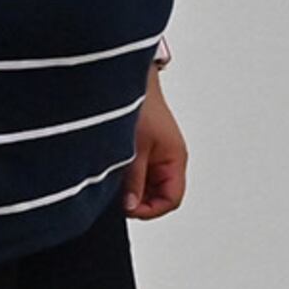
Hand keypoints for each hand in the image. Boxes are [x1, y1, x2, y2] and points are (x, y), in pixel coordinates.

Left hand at [126, 72, 187, 218]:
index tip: (127, 208)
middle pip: (159, 195)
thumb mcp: (134, 150)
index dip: (150, 209)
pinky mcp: (144, 147)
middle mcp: (169, 158)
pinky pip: (139, 171)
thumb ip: (134, 181)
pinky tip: (113, 169)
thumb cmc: (140, 106)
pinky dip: (126, 175)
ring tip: (114, 179)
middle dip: (139, 199)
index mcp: (175, 159)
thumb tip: (131, 207)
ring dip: (131, 187)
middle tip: (117, 196)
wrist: (128, 80)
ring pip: (147, 184)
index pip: (171, 199)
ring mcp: (156, 153)